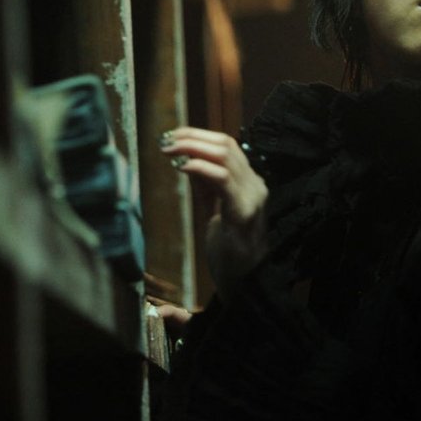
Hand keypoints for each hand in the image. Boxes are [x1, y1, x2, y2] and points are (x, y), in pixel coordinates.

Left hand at [161, 127, 267, 297]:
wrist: (245, 285)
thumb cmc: (229, 253)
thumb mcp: (215, 211)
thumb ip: (206, 188)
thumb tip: (186, 161)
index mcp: (249, 184)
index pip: (227, 146)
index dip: (198, 136)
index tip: (172, 136)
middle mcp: (255, 185)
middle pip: (226, 144)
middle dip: (192, 137)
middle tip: (165, 141)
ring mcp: (252, 198)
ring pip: (225, 155)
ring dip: (192, 147)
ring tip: (169, 149)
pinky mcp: (243, 213)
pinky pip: (222, 179)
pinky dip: (200, 167)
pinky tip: (182, 167)